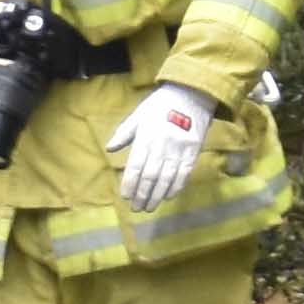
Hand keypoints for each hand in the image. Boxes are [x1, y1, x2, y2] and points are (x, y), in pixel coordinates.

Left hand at [107, 80, 219, 210]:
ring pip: (167, 178)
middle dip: (143, 195)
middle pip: (151, 176)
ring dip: (158, 195)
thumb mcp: (138, 115)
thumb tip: (110, 149)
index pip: (135, 167)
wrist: (191, 95)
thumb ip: (124, 133)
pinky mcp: (194, 151)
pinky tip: (169, 196)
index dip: (130, 184)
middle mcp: (162, 146)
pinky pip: (185, 173)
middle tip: (137, 209)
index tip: (126, 197)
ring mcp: (180, 150)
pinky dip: (176, 187)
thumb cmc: (160, 105)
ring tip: (150, 207)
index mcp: (146, 138)